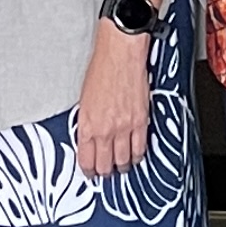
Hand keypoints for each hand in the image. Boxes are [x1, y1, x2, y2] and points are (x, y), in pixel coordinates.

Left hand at [74, 20, 155, 175]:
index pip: (86, 160)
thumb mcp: (84, 99)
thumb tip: (89, 138)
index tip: (91, 171)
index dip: (89, 170)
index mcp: (86, 125)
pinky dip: (137, 155)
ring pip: (123, 161)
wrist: (120, 54)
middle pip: (105, 166)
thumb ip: (87, 122)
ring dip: (122, 166)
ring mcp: (124, 128)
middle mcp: (104, 130)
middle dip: (105, 172)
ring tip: (121, 166)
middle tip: (106, 172)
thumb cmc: (102, 69)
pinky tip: (135, 156)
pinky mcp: (141, 122)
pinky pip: (140, 148)